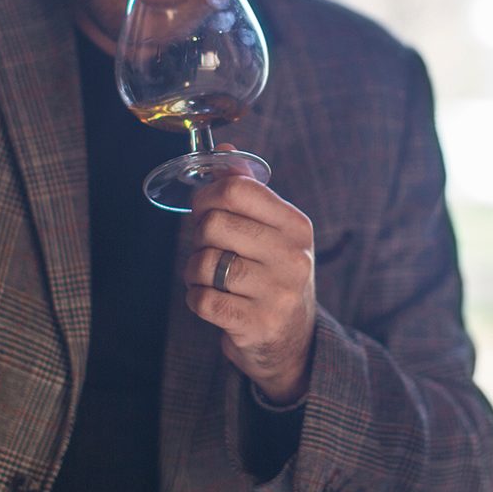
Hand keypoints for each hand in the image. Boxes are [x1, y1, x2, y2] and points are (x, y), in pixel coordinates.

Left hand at [186, 174, 316, 404]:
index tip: (204, 206)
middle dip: (199, 236)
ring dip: (195, 271)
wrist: (293, 341)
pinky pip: (202, 300)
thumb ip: (248, 191)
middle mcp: (293, 256)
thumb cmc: (273, 275)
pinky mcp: (257, 324)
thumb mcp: (272, 231)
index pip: (239, 189)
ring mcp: (278, 293)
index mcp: (296, 225)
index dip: (208, 194)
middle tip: (209, 247)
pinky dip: (196, 298)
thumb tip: (223, 150)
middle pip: (214, 224)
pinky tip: (213, 300)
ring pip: (204, 263)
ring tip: (211, 277)